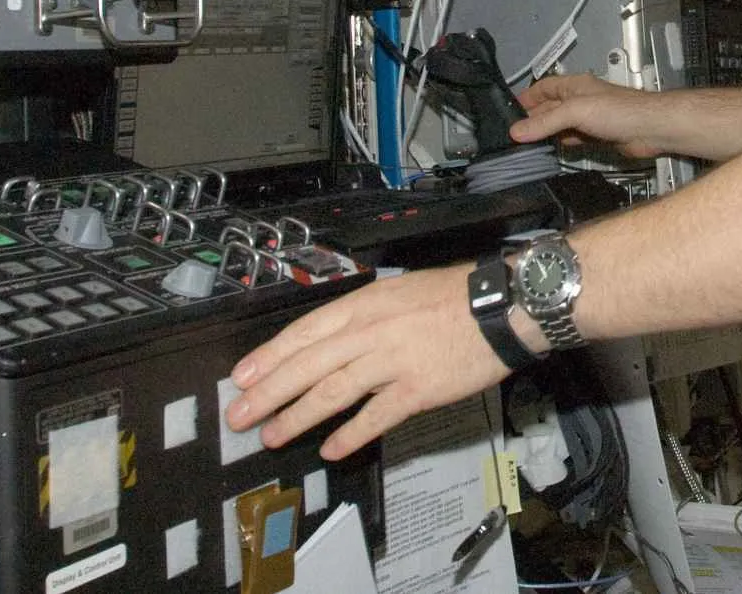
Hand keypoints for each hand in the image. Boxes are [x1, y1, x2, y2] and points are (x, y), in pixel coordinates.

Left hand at [225, 264, 508, 460]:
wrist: (502, 306)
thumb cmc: (453, 296)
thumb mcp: (398, 291)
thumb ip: (363, 316)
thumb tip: (330, 341)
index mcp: (364, 304)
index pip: (305, 332)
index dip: (270, 356)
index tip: (243, 376)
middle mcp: (371, 331)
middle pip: (308, 365)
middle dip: (269, 392)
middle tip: (240, 416)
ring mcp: (392, 361)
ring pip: (332, 392)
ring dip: (297, 416)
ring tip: (273, 435)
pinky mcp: (417, 389)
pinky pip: (375, 416)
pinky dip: (350, 434)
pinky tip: (331, 450)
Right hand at [512, 74, 662, 157]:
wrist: (650, 129)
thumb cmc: (620, 110)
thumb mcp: (575, 112)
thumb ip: (546, 122)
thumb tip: (517, 131)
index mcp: (574, 86)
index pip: (543, 88)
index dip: (526, 98)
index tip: (509, 111)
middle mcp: (581, 100)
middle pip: (549, 109)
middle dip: (532, 120)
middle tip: (514, 134)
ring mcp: (589, 119)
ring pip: (560, 126)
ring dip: (546, 134)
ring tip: (526, 144)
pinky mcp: (598, 136)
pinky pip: (574, 139)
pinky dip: (562, 144)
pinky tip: (554, 150)